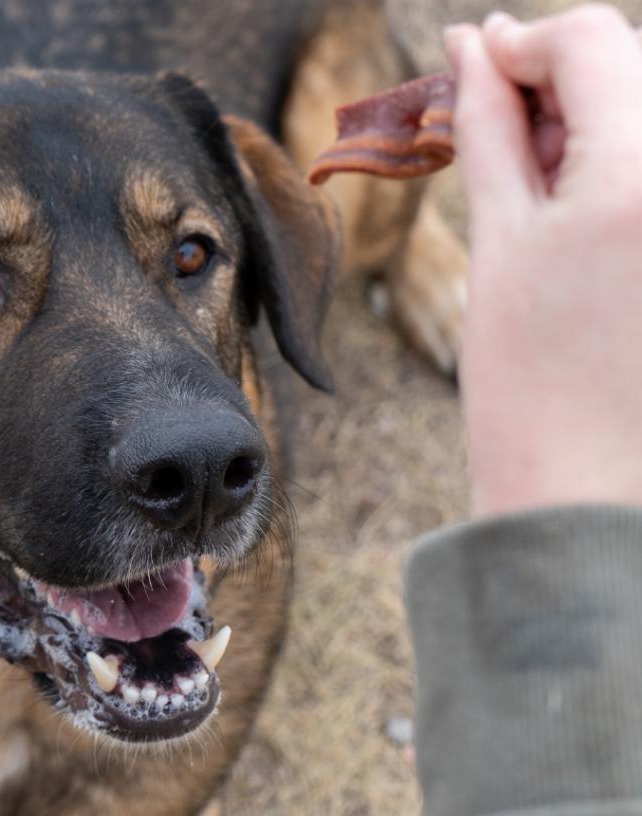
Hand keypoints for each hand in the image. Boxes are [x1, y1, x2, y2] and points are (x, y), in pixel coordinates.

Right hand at [444, 5, 641, 516]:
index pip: (589, 41)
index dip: (520, 45)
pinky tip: (584, 219)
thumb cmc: (528, 390)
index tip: (471, 63)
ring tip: (540, 195)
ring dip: (594, 127)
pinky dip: (621, 171)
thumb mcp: (498, 247)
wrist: (583, 492)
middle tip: (497, 140)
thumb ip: (487, 135)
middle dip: (560, 85)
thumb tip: (469, 51)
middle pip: (634, 68)